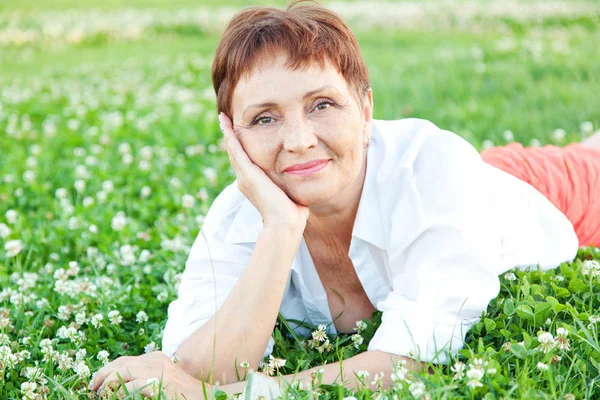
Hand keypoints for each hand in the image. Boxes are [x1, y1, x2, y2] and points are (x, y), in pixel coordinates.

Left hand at [88, 351, 208, 398]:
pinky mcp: (161, 384)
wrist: (206, 397)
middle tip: (92, 387)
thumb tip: (123, 385)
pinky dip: (122, 392)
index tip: (98, 382)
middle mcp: (156, 360)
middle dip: (103, 374)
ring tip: (101, 392)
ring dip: (108, 382)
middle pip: (120, 362)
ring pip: (123, 370)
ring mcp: (159, 371)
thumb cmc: (183, 393)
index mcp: (156, 358)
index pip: (124, 360)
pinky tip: (118, 397)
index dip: (107, 370)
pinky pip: (133, 386)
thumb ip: (145, 377)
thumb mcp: (162, 380)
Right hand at [218, 112, 309, 228]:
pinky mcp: (248, 174)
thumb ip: (289, 183)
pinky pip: (236, 151)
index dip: (241, 146)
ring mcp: (244, 177)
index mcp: (254, 184)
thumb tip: (301, 176)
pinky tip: (226, 125)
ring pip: (233, 150)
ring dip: (227, 133)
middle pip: (236, 153)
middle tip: (224, 120)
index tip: (238, 134)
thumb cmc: (292, 213)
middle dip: (231, 136)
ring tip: (222, 118)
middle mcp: (245, 180)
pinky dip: (230, 137)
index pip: (245, 161)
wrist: (285, 223)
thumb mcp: (289, 191)